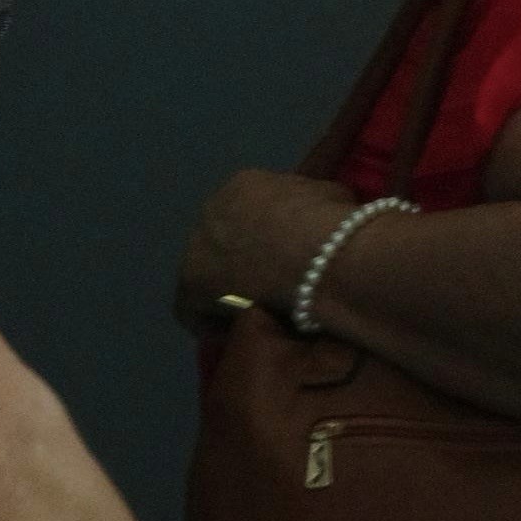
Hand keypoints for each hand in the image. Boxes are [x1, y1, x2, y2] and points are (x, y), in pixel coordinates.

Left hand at [174, 170, 347, 333]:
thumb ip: (314, 204)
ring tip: (255, 314)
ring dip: (227, 290)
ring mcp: (196, 244)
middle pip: (222, 239)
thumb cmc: (332, 227)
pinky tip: (238, 334)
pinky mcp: (189, 283)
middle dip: (242, 260)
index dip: (263, 238)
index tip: (281, 259)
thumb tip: (321, 214)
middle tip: (268, 286)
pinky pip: (194, 307)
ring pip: (207, 271)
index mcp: (245, 185)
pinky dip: (213, 321)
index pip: (246, 212)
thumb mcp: (331, 199)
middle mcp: (213, 208)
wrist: (316, 256)